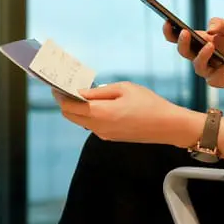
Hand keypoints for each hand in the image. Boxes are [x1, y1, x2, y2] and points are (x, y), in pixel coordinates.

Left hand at [54, 82, 195, 145]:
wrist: (168, 126)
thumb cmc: (149, 103)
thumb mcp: (123, 89)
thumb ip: (99, 92)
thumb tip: (80, 92)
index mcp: (100, 114)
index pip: (70, 106)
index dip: (60, 96)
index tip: (56, 86)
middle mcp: (99, 127)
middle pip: (71, 116)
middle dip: (66, 102)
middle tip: (67, 88)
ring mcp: (104, 134)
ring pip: (81, 121)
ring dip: (78, 108)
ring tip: (84, 93)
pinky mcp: (111, 137)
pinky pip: (93, 125)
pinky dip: (89, 114)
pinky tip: (97, 103)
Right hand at [162, 18, 223, 90]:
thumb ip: (220, 23)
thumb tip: (209, 29)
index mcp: (198, 42)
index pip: (178, 38)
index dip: (170, 31)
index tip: (167, 22)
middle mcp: (198, 57)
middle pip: (183, 52)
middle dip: (182, 42)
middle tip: (185, 33)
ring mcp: (206, 70)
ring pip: (197, 66)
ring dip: (203, 55)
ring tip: (211, 45)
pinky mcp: (217, 81)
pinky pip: (219, 73)